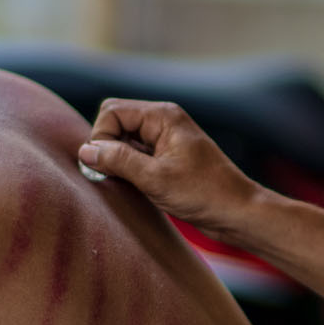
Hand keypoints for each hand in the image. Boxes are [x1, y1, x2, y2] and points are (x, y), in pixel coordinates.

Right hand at [78, 99, 260, 235]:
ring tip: (127, 183)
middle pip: (115, 122)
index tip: (104, 166)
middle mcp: (163, 122)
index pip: (111, 112)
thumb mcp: (155, 178)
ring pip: (124, 141)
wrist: (238, 212)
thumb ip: (118, 161)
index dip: (101, 138)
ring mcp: (165, 140)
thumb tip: (86, 151)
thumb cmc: (204, 193)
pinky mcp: (167, 159)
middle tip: (111, 175)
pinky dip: (128, 169)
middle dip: (106, 147)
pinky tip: (134, 187)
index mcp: (162, 116)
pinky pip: (135, 156)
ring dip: (117, 161)